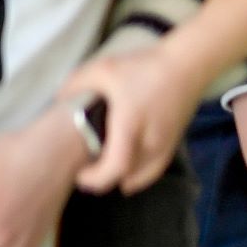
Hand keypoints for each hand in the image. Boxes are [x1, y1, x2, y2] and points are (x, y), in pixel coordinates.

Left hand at [64, 46, 215, 193]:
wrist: (187, 65)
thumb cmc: (145, 67)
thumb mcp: (104, 69)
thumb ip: (77, 84)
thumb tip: (59, 100)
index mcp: (130, 126)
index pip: (115, 167)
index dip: (96, 178)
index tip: (79, 174)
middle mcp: (150, 142)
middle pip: (127, 177)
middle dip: (103, 181)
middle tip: (84, 174)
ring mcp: (164, 145)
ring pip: (141, 177)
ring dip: (121, 179)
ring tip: (103, 173)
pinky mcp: (172, 143)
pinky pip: (154, 170)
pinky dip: (139, 177)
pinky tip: (128, 177)